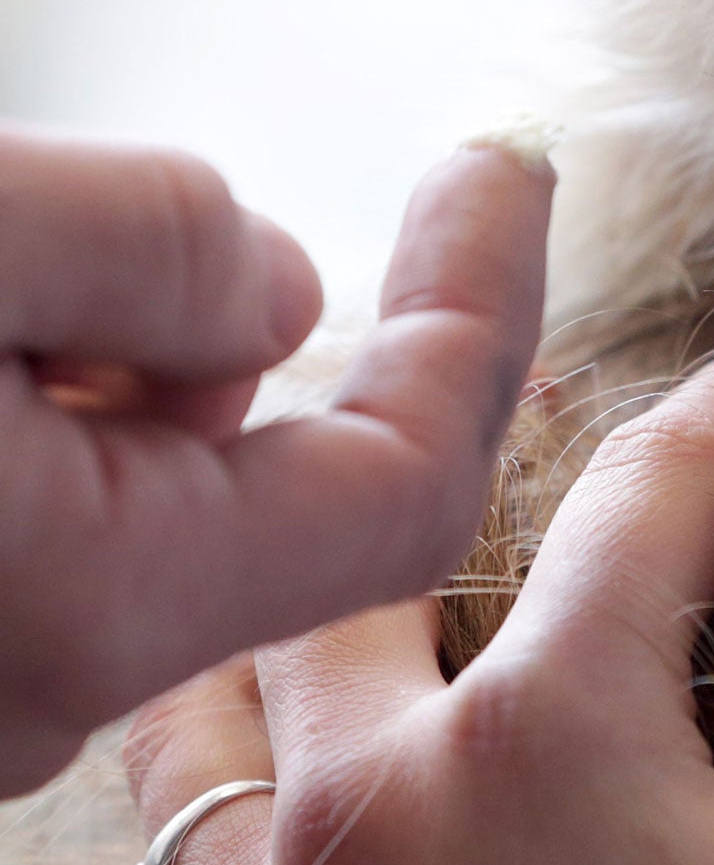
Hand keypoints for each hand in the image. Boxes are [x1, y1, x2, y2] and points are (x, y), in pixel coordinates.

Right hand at [0, 126, 553, 795]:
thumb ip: (155, 255)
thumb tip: (284, 300)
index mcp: (104, 599)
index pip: (411, 477)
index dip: (483, 314)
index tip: (516, 176)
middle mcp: (56, 688)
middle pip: (321, 504)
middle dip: (390, 345)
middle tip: (438, 196)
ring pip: (190, 514)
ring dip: (213, 379)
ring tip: (122, 261)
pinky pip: (92, 542)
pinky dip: (121, 432)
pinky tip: (45, 342)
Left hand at [124, 340, 713, 864]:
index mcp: (544, 749)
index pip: (653, 482)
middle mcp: (362, 806)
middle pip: (393, 522)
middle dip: (508, 428)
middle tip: (613, 414)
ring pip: (243, 664)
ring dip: (345, 585)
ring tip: (451, 555)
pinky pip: (189, 817)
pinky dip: (260, 734)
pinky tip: (363, 740)